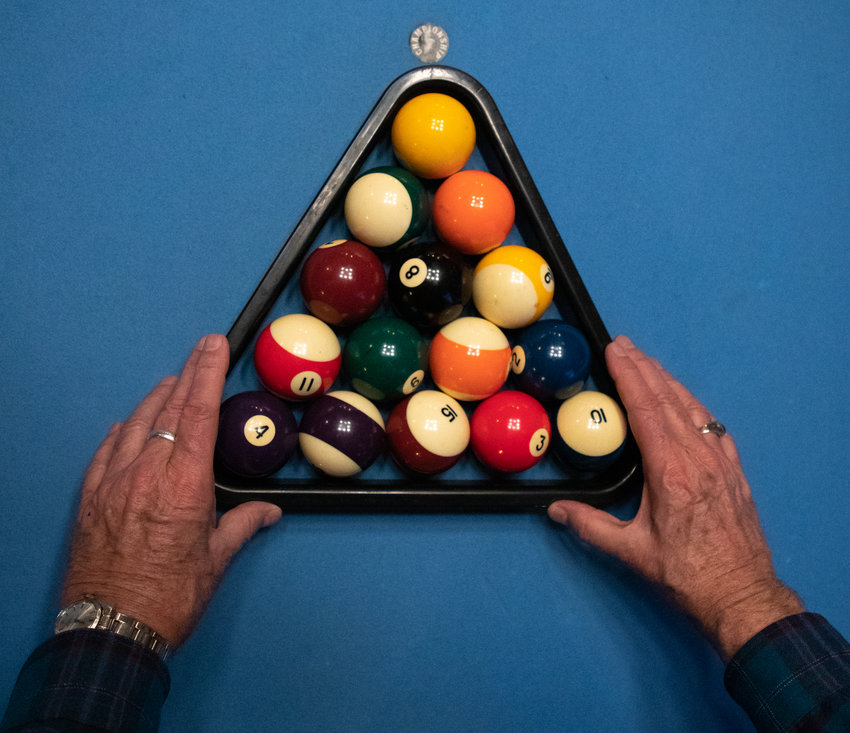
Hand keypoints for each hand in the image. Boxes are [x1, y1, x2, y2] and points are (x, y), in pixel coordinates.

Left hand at [61, 334, 281, 646]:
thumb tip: (269, 512)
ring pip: (135, 425)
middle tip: (201, 349)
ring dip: (156, 399)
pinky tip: (127, 424)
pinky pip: (105, 452)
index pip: (198, 414)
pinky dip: (121, 432)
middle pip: (168, 410)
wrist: (110, 630)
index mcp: (184, 486)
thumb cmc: (171, 597)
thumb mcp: (216, 561)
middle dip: (188, 374)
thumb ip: (243, 525)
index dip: (206, 374)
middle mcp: (146, 474)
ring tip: (171, 381)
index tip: (213, 345)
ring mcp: (112, 484)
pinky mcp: (89, 499)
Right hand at [548, 336, 802, 659]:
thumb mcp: (632, 551)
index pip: (646, 410)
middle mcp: (699, 458)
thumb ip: (590, 526)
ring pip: (692, 408)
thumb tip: (555, 510)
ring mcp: (721, 462)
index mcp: (672, 472)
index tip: (615, 351)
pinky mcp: (734, 471)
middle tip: (623, 344)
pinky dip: (692, 404)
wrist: (742, 595)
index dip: (629, 376)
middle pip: (668, 400)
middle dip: (644, 368)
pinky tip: (683, 399)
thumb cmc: (687, 575)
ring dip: (667, 381)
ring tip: (647, 362)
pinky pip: (712, 425)